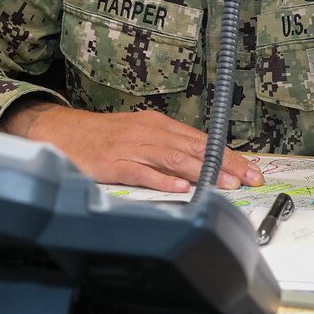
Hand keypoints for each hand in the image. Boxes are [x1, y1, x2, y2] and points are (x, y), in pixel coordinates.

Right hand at [0, 101, 264, 192]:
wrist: (61, 131)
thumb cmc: (102, 136)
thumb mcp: (139, 134)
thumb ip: (167, 148)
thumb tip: (201, 165)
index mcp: (158, 125)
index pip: (203, 140)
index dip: (230, 155)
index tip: (252, 170)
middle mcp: (149, 132)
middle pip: (194, 148)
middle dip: (226, 164)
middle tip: (249, 179)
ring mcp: (132, 147)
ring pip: (174, 158)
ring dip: (202, 172)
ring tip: (224, 184)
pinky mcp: (115, 163)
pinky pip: (143, 172)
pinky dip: (163, 180)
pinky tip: (180, 188)